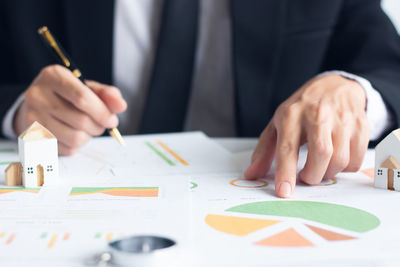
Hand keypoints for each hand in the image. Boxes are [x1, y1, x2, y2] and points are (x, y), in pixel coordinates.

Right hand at [14, 65, 126, 154]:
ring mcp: (32, 117)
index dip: (102, 112)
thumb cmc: (66, 95)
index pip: (82, 98)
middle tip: (100, 124)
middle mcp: (38, 95)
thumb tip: (121, 105)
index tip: (112, 120)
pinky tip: (71, 134)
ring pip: (75, 138)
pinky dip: (76, 146)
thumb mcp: (86, 87)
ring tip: (86, 129)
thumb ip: (106, 94)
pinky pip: (66, 149)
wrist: (36, 105)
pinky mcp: (32, 138)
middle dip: (98, 126)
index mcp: (53, 76)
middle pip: (81, 121)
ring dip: (88, 137)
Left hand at [244, 74, 368, 197]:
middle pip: (321, 155)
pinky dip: (345, 168)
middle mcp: (317, 115)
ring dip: (328, 173)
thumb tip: (251, 175)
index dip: (285, 173)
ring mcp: (342, 119)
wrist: (334, 85)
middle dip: (313, 176)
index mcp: (291, 115)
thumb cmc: (302, 109)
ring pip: (340, 160)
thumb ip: (264, 150)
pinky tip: (336, 159)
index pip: (288, 148)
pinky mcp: (360, 125)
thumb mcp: (278, 123)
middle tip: (306, 177)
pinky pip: (356, 160)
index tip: (284, 192)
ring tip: (320, 167)